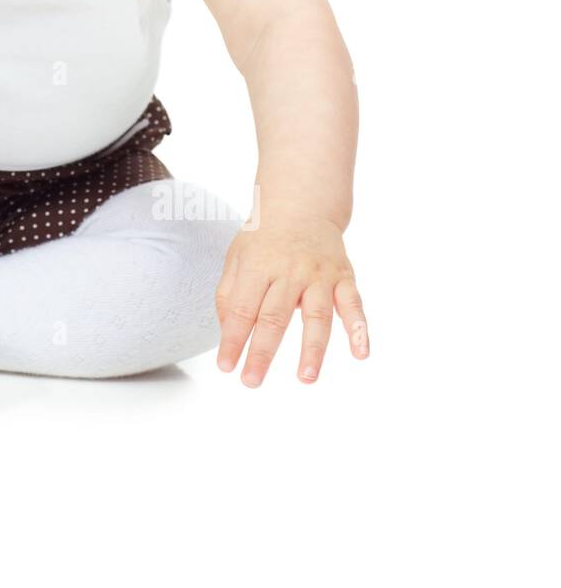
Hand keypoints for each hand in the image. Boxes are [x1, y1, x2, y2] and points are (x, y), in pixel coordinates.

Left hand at [214, 214, 368, 386]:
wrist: (301, 205)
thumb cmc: (263, 238)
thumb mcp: (236, 258)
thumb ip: (228, 294)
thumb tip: (227, 332)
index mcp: (258, 266)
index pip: (241, 309)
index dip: (233, 339)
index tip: (226, 366)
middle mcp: (289, 271)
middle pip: (274, 317)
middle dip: (262, 352)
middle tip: (252, 381)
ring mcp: (319, 275)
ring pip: (316, 316)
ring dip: (312, 350)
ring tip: (306, 378)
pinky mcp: (343, 278)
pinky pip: (353, 305)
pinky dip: (359, 329)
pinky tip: (361, 353)